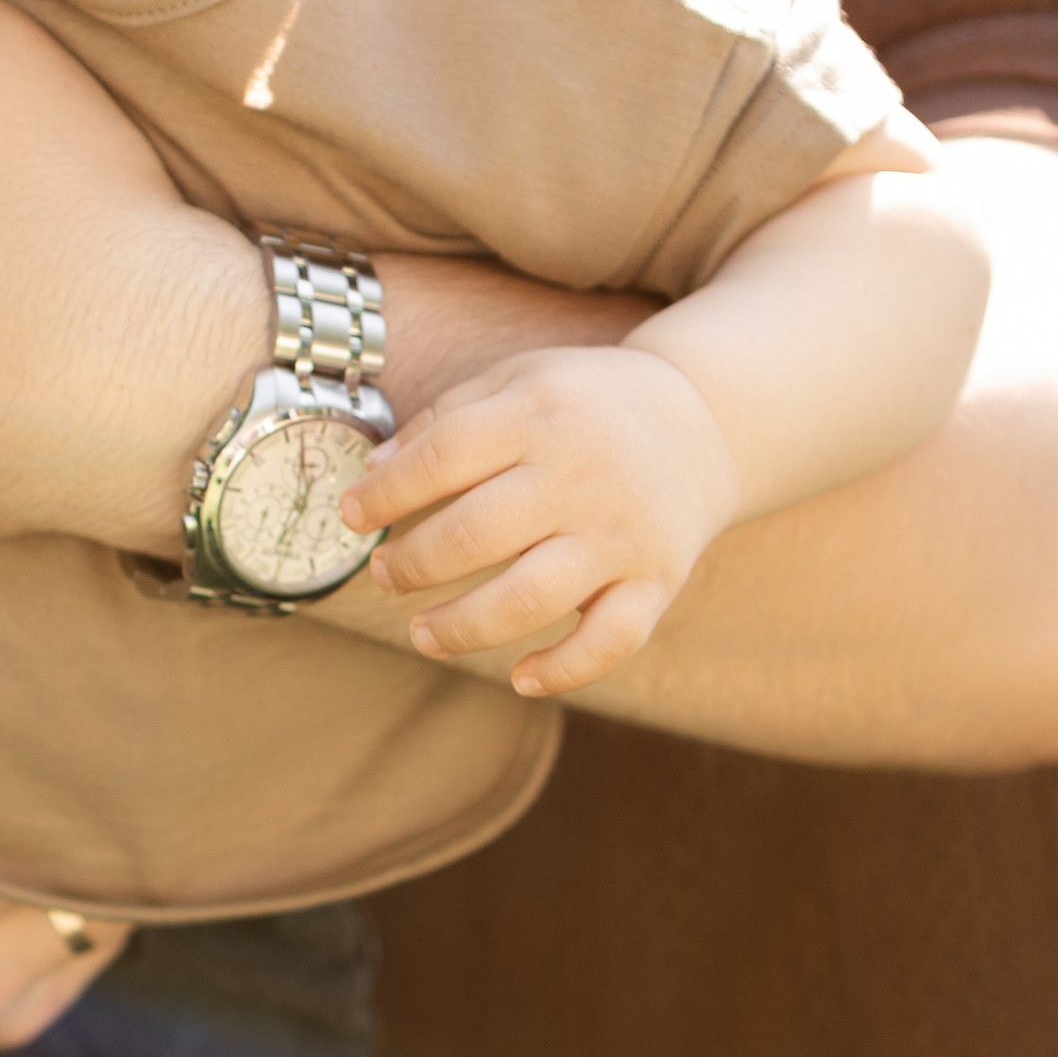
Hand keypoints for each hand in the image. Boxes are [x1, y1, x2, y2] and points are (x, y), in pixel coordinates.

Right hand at [0, 647, 128, 1053]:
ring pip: (74, 873)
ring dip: (87, 817)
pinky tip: (66, 834)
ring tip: (84, 755)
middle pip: (15, 817)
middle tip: (86, 683)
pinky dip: (93, 875)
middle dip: (51, 755)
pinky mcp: (10, 1027)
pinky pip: (95, 924)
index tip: (11, 650)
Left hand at [350, 344, 740, 694]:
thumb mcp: (518, 381)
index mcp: (538, 414)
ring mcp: (620, 533)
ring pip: (531, 598)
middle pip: (475, 533)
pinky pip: (611, 640)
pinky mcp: (655, 580)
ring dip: (463, 627)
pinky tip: (521, 676)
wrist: (704, 422)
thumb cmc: (586, 405)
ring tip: (422, 634)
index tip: (352, 515)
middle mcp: (579, 474)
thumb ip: (445, 420)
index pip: (442, 458)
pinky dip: (565, 669)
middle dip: (412, 565)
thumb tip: (372, 476)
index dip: (385, 494)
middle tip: (386, 575)